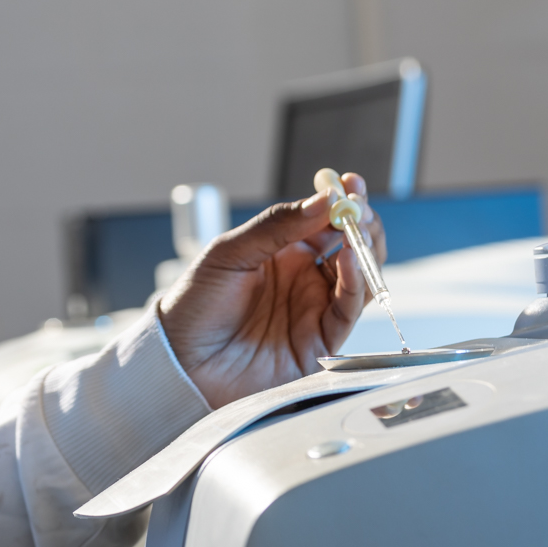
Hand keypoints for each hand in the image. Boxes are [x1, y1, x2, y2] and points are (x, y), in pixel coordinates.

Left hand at [156, 172, 386, 407]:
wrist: (181, 362)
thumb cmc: (195, 305)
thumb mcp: (229, 254)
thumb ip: (276, 226)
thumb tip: (323, 198)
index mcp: (281, 252)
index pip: (323, 221)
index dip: (340, 202)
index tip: (350, 184)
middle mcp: (304, 278)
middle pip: (350, 246)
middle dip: (361, 223)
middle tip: (360, 207)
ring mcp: (314, 308)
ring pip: (359, 276)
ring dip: (366, 250)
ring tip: (358, 230)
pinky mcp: (321, 341)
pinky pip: (349, 309)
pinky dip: (358, 283)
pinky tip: (351, 259)